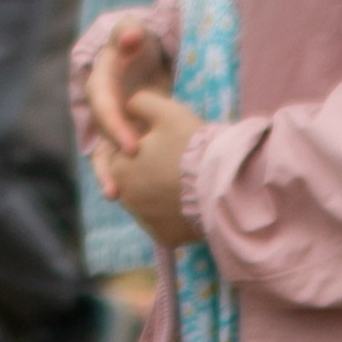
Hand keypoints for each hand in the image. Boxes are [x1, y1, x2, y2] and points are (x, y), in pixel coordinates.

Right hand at [84, 20, 173, 199]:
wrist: (142, 53)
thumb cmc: (139, 41)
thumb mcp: (134, 30)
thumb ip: (130, 32)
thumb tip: (129, 39)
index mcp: (99, 81)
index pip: (103, 106)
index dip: (114, 126)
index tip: (131, 146)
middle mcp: (100, 104)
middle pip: (102, 132)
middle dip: (113, 153)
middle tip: (132, 170)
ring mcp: (110, 120)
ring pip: (102, 149)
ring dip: (106, 172)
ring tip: (114, 195)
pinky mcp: (121, 132)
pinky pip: (116, 155)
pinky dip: (119, 173)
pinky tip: (128, 194)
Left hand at [100, 89, 203, 248]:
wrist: (225, 184)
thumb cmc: (194, 144)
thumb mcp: (166, 111)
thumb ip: (140, 103)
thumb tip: (127, 104)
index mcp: (117, 167)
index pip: (124, 154)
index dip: (146, 146)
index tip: (171, 144)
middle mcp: (124, 198)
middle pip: (137, 179)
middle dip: (152, 171)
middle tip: (183, 163)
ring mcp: (144, 221)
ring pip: (150, 202)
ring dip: (162, 194)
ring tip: (190, 183)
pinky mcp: (164, 237)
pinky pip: (167, 224)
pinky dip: (176, 215)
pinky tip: (194, 203)